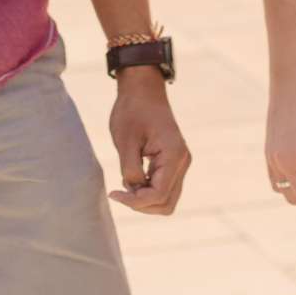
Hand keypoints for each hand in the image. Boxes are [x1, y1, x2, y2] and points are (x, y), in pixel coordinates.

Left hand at [107, 70, 191, 214]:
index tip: (114, 193)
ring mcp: (180, 163)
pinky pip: (164, 187)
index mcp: (173, 155)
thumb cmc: (133, 111)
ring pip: (167, 199)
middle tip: (120, 192)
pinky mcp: (174, 162)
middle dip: (142, 205)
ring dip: (145, 200)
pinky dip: (148, 190)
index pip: (158, 194)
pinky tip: (132, 177)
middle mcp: (182, 161)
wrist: (143, 90)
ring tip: (126, 182)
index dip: (134, 201)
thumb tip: (134, 190)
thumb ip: (130, 170)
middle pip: (166, 203)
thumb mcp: (125, 141)